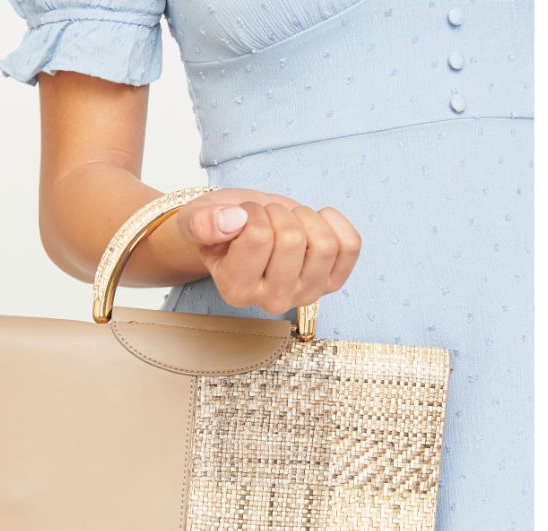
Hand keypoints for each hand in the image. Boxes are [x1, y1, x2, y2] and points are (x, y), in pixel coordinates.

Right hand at [175, 188, 361, 314]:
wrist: (244, 230)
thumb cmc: (221, 226)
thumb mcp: (196, 219)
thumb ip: (201, 222)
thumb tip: (233, 221)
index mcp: (236, 290)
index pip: (259, 238)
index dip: (252, 212)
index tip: (242, 216)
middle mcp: (272, 301)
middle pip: (293, 240)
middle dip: (279, 213)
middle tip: (265, 218)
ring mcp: (306, 295)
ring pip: (325, 245)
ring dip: (305, 217)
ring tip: (287, 220)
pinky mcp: (332, 282)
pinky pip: (350, 245)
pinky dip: (334, 222)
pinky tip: (314, 221)